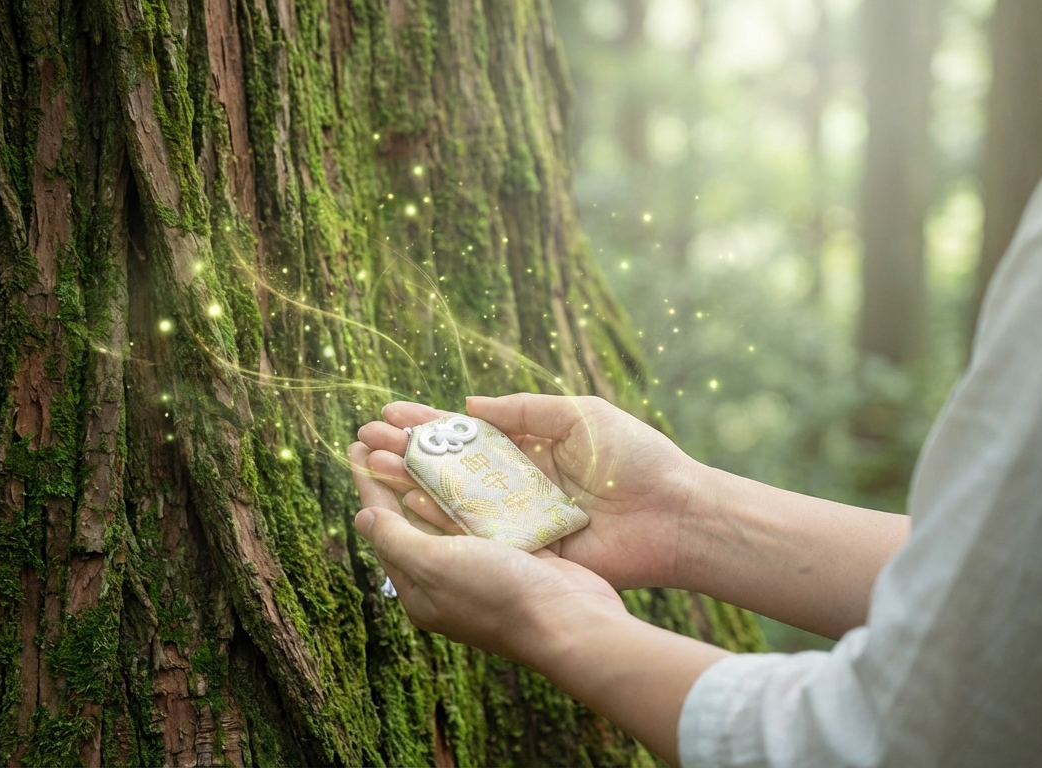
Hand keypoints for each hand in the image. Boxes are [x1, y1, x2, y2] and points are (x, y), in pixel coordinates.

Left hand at [350, 439, 728, 765]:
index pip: (383, 528)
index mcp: (420, 589)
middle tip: (384, 432)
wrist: (571, 620)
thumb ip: (397, 540)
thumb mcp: (436, 566)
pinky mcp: (514, 554)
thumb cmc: (498, 596)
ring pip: (447, 511)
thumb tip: (361, 518)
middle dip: (396, 473)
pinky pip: (482, 514)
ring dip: (431, 475)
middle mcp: (446, 579)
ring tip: (418, 437)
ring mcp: (482, 566)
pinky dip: (470, 488)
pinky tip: (465, 460)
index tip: (357, 444)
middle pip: (411, 516)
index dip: (369, 483)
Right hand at [356, 394, 703, 589]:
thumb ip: (524, 411)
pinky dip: (442, 519)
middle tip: (365, 441)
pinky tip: (409, 501)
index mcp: (531, 450)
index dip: (428, 424)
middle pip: (451, 468)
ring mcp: (519, 519)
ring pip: (455, 502)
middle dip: (408, 453)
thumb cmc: (636, 458)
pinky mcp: (527, 550)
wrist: (676, 514)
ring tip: (373, 466)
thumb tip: (469, 406)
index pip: (468, 436)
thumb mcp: (579, 416)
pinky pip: (477, 535)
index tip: (388, 414)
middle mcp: (517, 485)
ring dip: (412, 483)